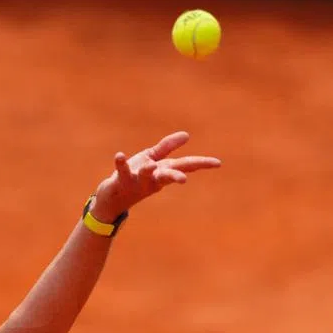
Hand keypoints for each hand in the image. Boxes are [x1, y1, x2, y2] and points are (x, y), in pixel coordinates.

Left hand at [89, 131, 220, 223]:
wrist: (115, 197)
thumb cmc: (137, 176)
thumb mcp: (153, 159)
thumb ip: (168, 147)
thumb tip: (187, 135)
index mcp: (164, 171)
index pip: (185, 166)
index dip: (202, 164)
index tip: (218, 163)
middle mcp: (153, 178)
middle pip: (167, 176)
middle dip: (175, 177)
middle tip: (183, 180)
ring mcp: (137, 180)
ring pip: (145, 175)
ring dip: (147, 171)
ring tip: (149, 166)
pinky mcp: (121, 179)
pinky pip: (121, 170)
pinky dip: (121, 163)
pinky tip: (119, 155)